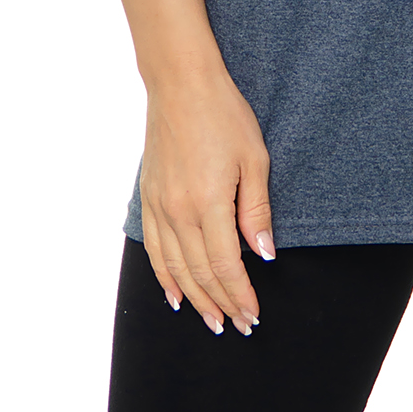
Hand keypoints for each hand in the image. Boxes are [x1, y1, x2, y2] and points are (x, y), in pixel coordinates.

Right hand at [139, 63, 274, 335]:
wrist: (181, 84)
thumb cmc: (225, 115)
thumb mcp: (254, 159)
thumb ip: (256, 211)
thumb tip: (263, 255)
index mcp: (209, 203)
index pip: (226, 266)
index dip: (240, 295)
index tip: (253, 316)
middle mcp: (179, 211)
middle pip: (200, 273)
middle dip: (221, 304)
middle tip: (237, 327)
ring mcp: (159, 206)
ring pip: (175, 268)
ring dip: (194, 298)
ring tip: (211, 321)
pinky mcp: (148, 198)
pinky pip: (154, 248)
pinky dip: (164, 276)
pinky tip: (174, 294)